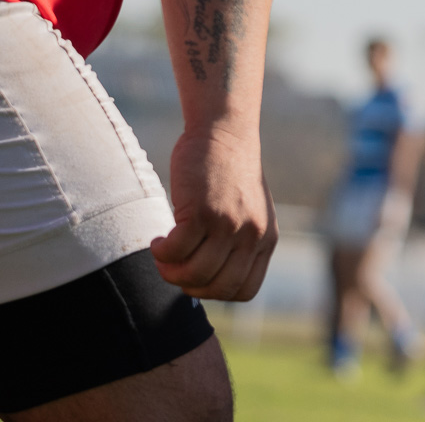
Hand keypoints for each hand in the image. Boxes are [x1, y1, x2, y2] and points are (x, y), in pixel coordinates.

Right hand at [149, 124, 277, 301]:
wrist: (225, 132)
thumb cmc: (229, 174)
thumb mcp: (248, 213)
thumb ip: (238, 243)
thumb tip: (204, 280)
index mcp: (266, 239)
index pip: (244, 290)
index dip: (215, 291)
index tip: (196, 278)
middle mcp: (253, 235)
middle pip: (218, 288)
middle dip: (189, 286)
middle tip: (173, 268)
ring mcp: (229, 224)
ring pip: (195, 273)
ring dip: (170, 271)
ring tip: (163, 254)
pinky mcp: (204, 211)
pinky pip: (177, 251)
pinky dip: (162, 253)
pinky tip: (158, 241)